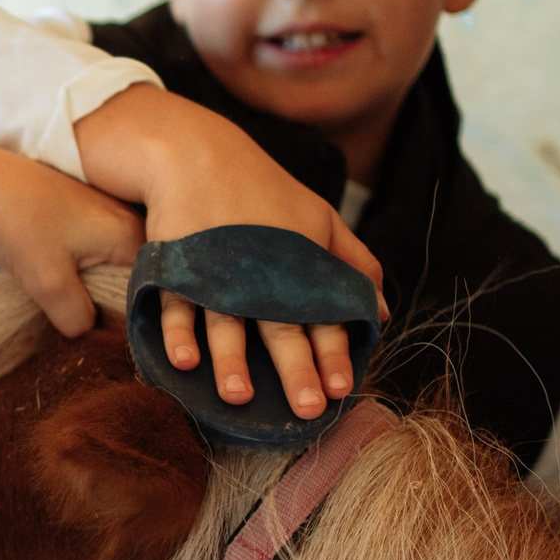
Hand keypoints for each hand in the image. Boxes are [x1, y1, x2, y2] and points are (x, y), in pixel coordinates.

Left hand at [0, 149, 143, 338]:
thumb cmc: (17, 223)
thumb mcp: (49, 283)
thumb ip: (77, 319)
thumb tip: (88, 337)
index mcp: (132, 237)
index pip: (148, 294)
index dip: (126, 320)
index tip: (101, 334)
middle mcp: (128, 223)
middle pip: (130, 283)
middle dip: (106, 305)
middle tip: (76, 318)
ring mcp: (105, 218)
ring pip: (107, 272)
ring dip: (85, 290)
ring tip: (60, 295)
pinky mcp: (83, 218)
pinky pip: (90, 257)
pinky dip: (73, 273)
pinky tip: (51, 276)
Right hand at [73, 86, 386, 418]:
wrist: (196, 151)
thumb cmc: (263, 190)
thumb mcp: (318, 217)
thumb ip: (353, 262)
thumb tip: (383, 313)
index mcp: (298, 262)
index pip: (322, 314)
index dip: (334, 352)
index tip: (344, 387)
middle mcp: (261, 271)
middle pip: (281, 326)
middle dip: (296, 368)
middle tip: (309, 408)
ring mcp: (216, 269)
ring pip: (226, 321)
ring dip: (232, 361)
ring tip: (239, 397)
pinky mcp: (177, 264)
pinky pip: (176, 302)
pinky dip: (178, 332)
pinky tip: (183, 361)